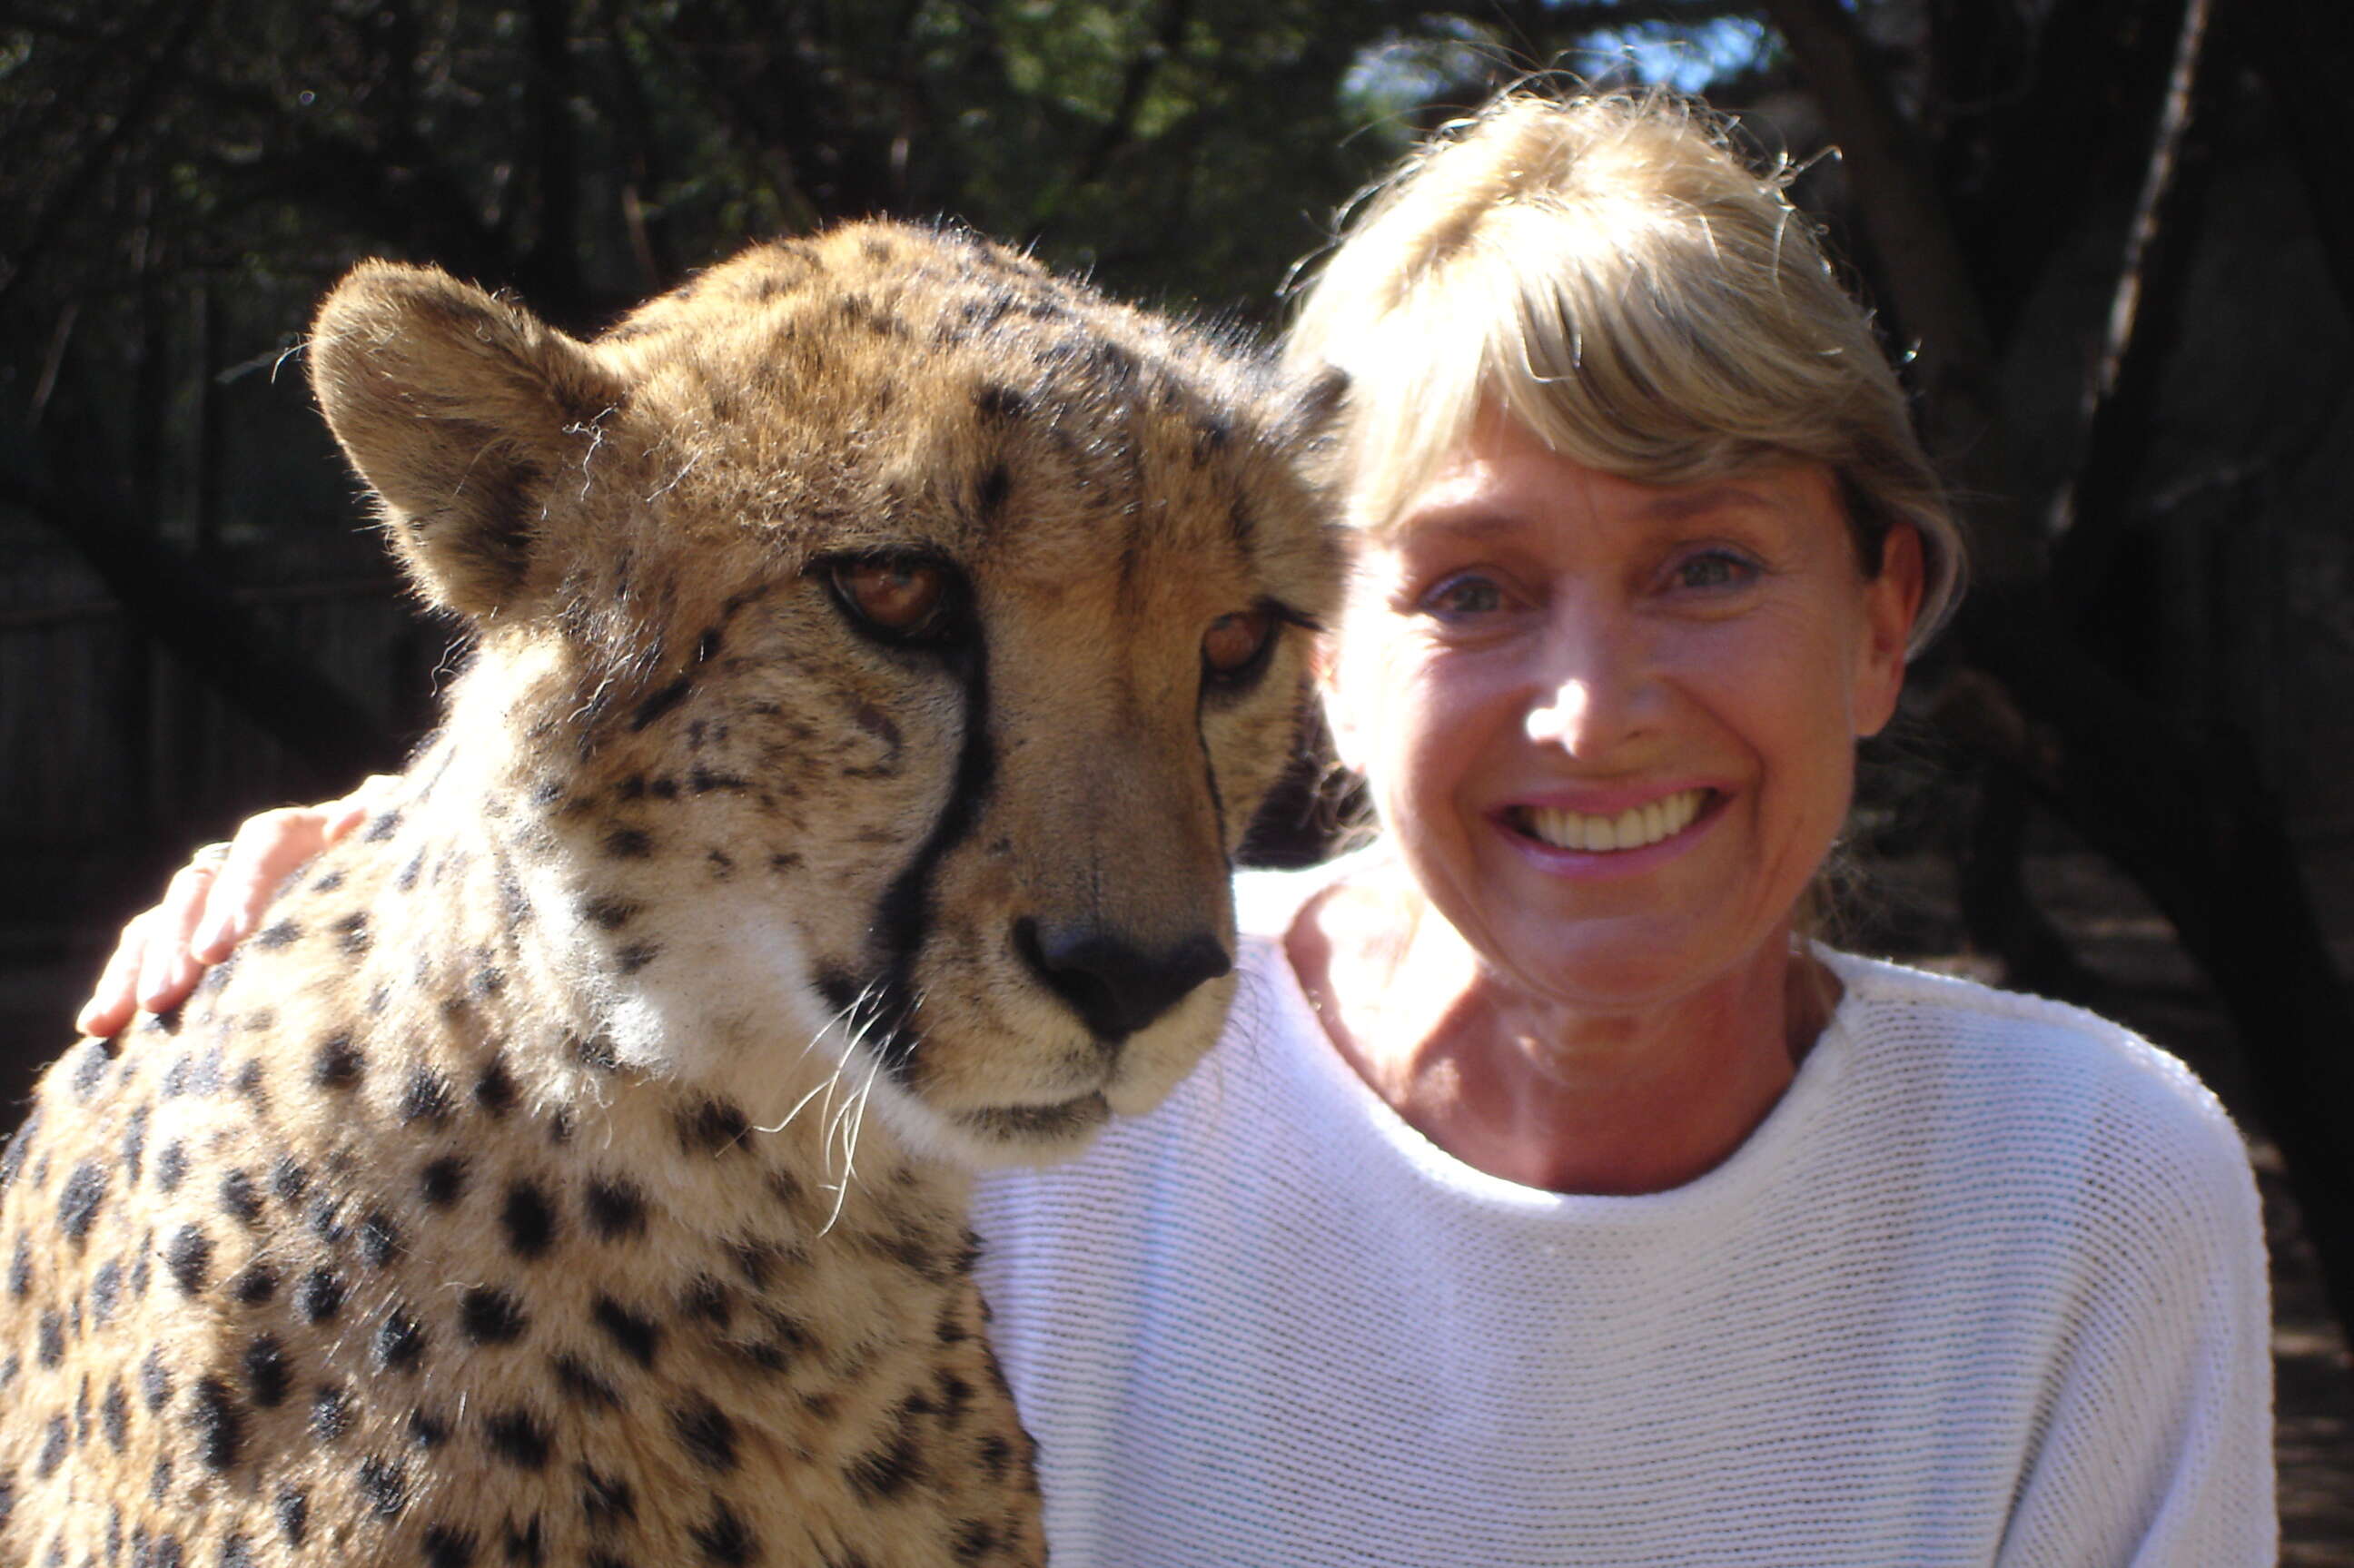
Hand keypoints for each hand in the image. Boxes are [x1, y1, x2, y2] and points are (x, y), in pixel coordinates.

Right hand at [75, 776, 399, 1037]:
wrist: (385, 889)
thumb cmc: (400, 874)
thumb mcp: (401, 851)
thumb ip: (381, 834)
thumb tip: (352, 822)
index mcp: (300, 833)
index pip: (260, 849)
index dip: (241, 893)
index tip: (224, 947)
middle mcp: (244, 859)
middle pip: (198, 889)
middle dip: (178, 946)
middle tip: (165, 997)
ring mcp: (213, 895)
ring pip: (161, 923)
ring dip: (135, 970)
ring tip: (112, 1019)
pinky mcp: (194, 935)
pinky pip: (149, 953)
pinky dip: (123, 985)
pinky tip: (97, 1027)